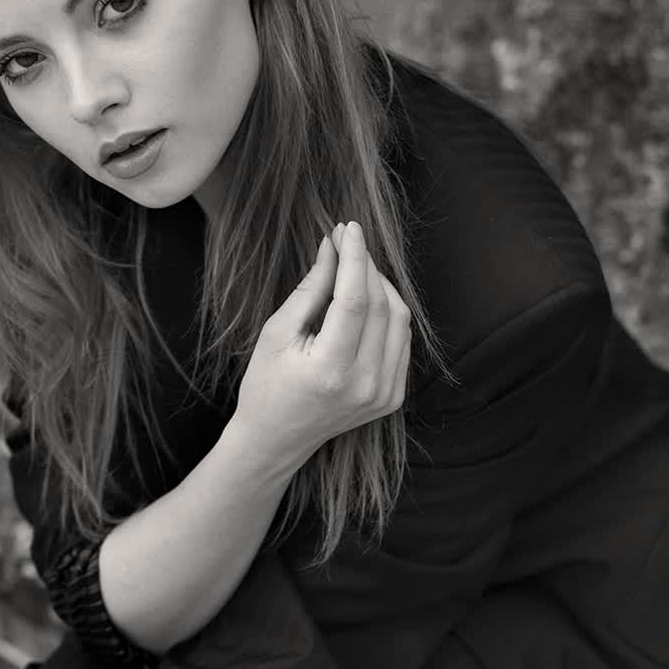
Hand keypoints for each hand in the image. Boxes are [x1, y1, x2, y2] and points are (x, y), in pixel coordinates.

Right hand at [232, 220, 411, 470]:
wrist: (277, 440)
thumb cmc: (266, 385)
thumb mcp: (277, 333)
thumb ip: (311, 289)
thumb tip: (332, 246)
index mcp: (331, 370)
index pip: (355, 299)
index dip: (355, 257)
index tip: (348, 228)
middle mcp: (366, 384)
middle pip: (382, 305)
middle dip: (366, 266)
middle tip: (346, 242)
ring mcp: (384, 394)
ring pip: (400, 319)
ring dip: (380, 286)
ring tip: (354, 270)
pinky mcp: (393, 397)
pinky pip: (401, 340)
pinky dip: (389, 313)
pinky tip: (366, 301)